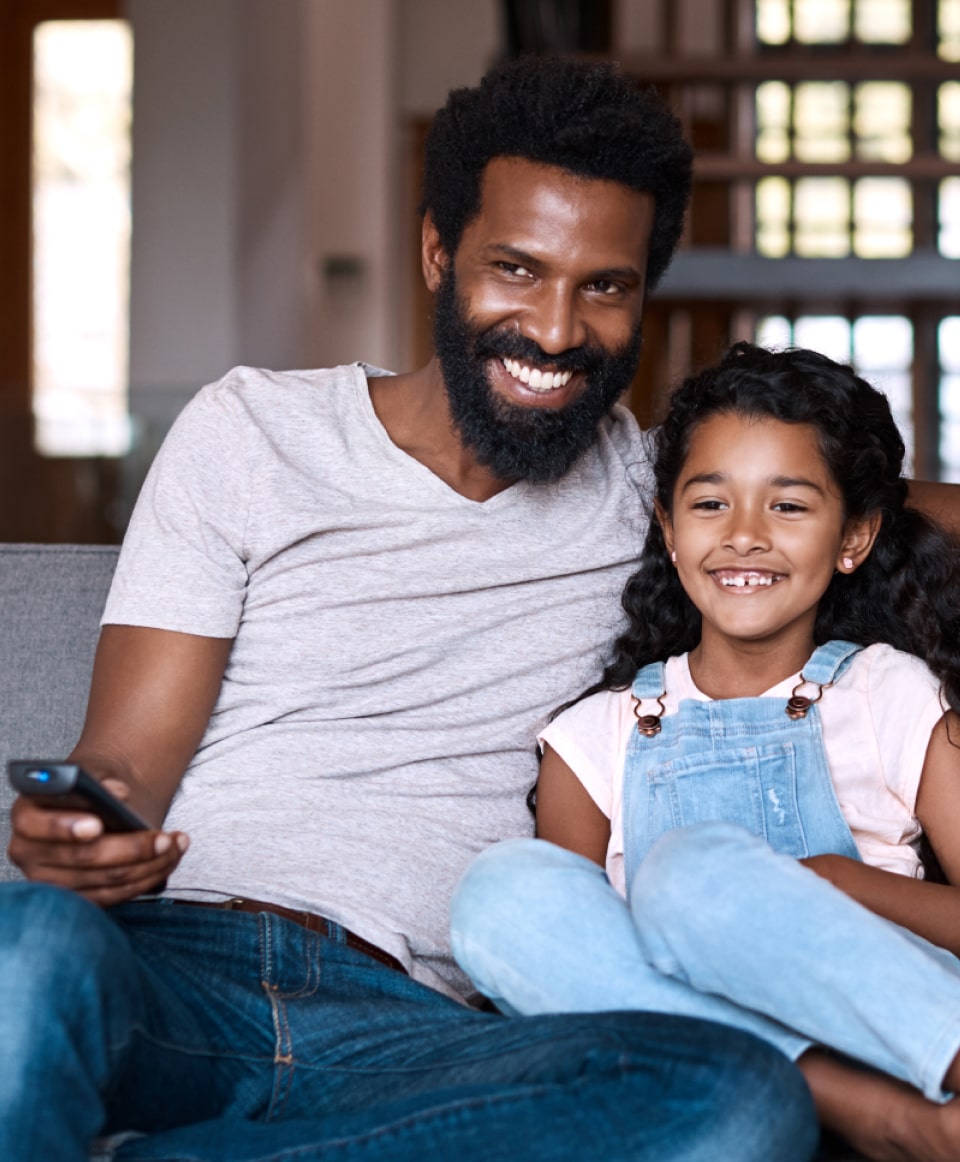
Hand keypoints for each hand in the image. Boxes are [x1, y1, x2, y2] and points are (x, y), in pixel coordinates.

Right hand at [8, 778, 188, 905]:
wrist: (98, 805)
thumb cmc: (92, 788)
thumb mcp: (94, 772)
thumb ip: (101, 779)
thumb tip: (118, 793)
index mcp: (27, 816)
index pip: (35, 826)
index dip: (65, 827)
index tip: (97, 824)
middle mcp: (30, 854)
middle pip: (82, 858)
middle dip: (131, 848)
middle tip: (165, 838)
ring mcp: (51, 881)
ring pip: (105, 881)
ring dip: (149, 864)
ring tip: (176, 844)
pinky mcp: (76, 898)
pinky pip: (115, 896)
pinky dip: (147, 878)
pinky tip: (169, 861)